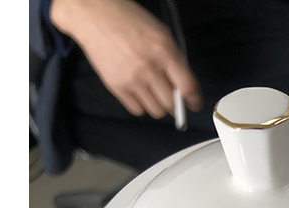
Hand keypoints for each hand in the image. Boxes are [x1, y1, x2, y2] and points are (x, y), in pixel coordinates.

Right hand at [50, 0, 202, 117]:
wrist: (94, 15)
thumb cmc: (129, 21)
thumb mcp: (161, 34)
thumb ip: (174, 59)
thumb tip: (185, 85)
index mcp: (164, 52)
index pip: (187, 87)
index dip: (194, 100)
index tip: (194, 104)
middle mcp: (149, 68)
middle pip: (171, 104)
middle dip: (176, 105)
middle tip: (173, 99)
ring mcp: (132, 80)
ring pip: (156, 111)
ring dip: (159, 106)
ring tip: (154, 94)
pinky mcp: (116, 87)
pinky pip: (137, 110)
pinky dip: (142, 106)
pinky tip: (140, 94)